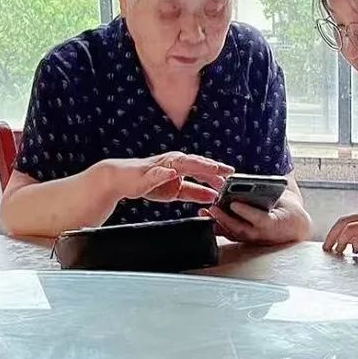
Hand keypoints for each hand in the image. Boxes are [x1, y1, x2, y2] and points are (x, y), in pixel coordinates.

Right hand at [103, 152, 232, 203]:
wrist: (123, 180)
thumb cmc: (151, 182)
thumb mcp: (177, 191)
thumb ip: (195, 192)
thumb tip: (213, 196)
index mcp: (183, 166)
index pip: (204, 168)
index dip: (219, 171)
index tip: (234, 175)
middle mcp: (175, 162)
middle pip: (198, 163)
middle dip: (213, 167)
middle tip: (228, 172)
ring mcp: (162, 165)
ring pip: (182, 163)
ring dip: (198, 165)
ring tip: (211, 168)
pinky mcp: (148, 173)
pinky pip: (158, 173)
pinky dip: (166, 172)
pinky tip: (174, 173)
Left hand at [203, 189, 310, 245]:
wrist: (293, 227)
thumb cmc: (288, 212)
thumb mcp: (283, 200)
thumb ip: (268, 194)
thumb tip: (251, 185)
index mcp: (274, 223)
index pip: (260, 219)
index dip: (246, 212)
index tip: (234, 203)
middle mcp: (261, 235)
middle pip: (240, 228)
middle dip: (225, 218)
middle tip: (213, 207)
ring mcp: (251, 239)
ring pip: (232, 233)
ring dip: (218, 222)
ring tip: (206, 211)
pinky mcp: (244, 239)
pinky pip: (229, 233)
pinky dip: (217, 225)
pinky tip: (208, 216)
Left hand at [322, 208, 357, 255]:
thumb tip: (355, 245)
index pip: (347, 218)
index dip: (336, 231)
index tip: (330, 243)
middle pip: (343, 221)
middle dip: (332, 235)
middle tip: (327, 249)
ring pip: (349, 228)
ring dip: (340, 241)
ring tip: (337, 253)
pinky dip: (354, 244)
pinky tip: (354, 253)